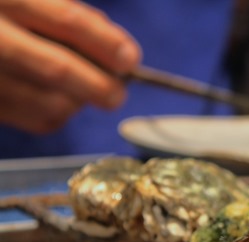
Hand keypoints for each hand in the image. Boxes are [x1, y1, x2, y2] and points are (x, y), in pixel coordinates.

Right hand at [0, 0, 140, 133]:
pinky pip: (34, 120)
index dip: (105, 42)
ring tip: (85, 91)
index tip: (130, 59)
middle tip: (117, 95)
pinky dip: (56, 114)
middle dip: (98, 86)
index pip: (67, 20)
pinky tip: (58, 99)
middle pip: (56, 70)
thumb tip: (117, 51)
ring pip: (48, 103)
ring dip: (77, 103)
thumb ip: (66, 13)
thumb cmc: (6, 10)